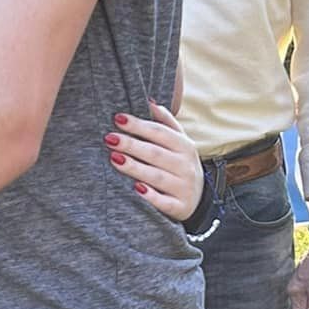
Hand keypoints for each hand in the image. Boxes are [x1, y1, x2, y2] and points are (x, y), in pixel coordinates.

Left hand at [104, 104, 202, 221]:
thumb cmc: (180, 165)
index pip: (160, 133)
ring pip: (157, 176)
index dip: (139, 125)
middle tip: (109, 138)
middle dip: (132, 145)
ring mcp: (183, 187)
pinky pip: (163, 202)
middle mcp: (185, 166)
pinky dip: (150, 196)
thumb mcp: (180, 142)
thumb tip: (149, 100)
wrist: (199, 200)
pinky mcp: (179, 207)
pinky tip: (135, 188)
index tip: (118, 119)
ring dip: (135, 167)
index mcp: (185, 146)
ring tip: (114, 158)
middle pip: (155, 153)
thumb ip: (165, 122)